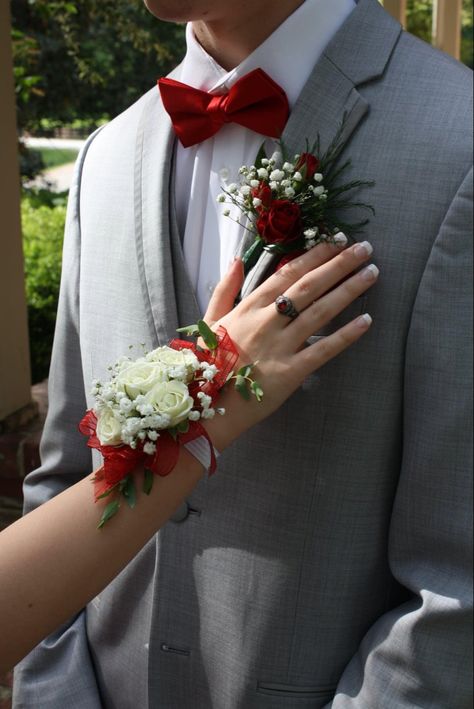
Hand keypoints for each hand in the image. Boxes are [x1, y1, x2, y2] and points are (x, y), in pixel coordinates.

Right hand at [203, 240, 377, 448]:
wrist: (207, 406)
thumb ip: (223, 289)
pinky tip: (366, 320)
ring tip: (372, 273)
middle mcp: (266, 321)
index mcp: (248, 307)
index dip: (314, 255)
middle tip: (365, 249)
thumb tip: (236, 260)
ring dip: (348, 290)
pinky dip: (346, 335)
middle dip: (339, 264)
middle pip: (309, 286)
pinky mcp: (291, 372)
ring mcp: (280, 346)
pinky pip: (323, 350)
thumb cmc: (209, 364)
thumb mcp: (209, 321)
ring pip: (320, 312)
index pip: (287, 273)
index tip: (337, 240)